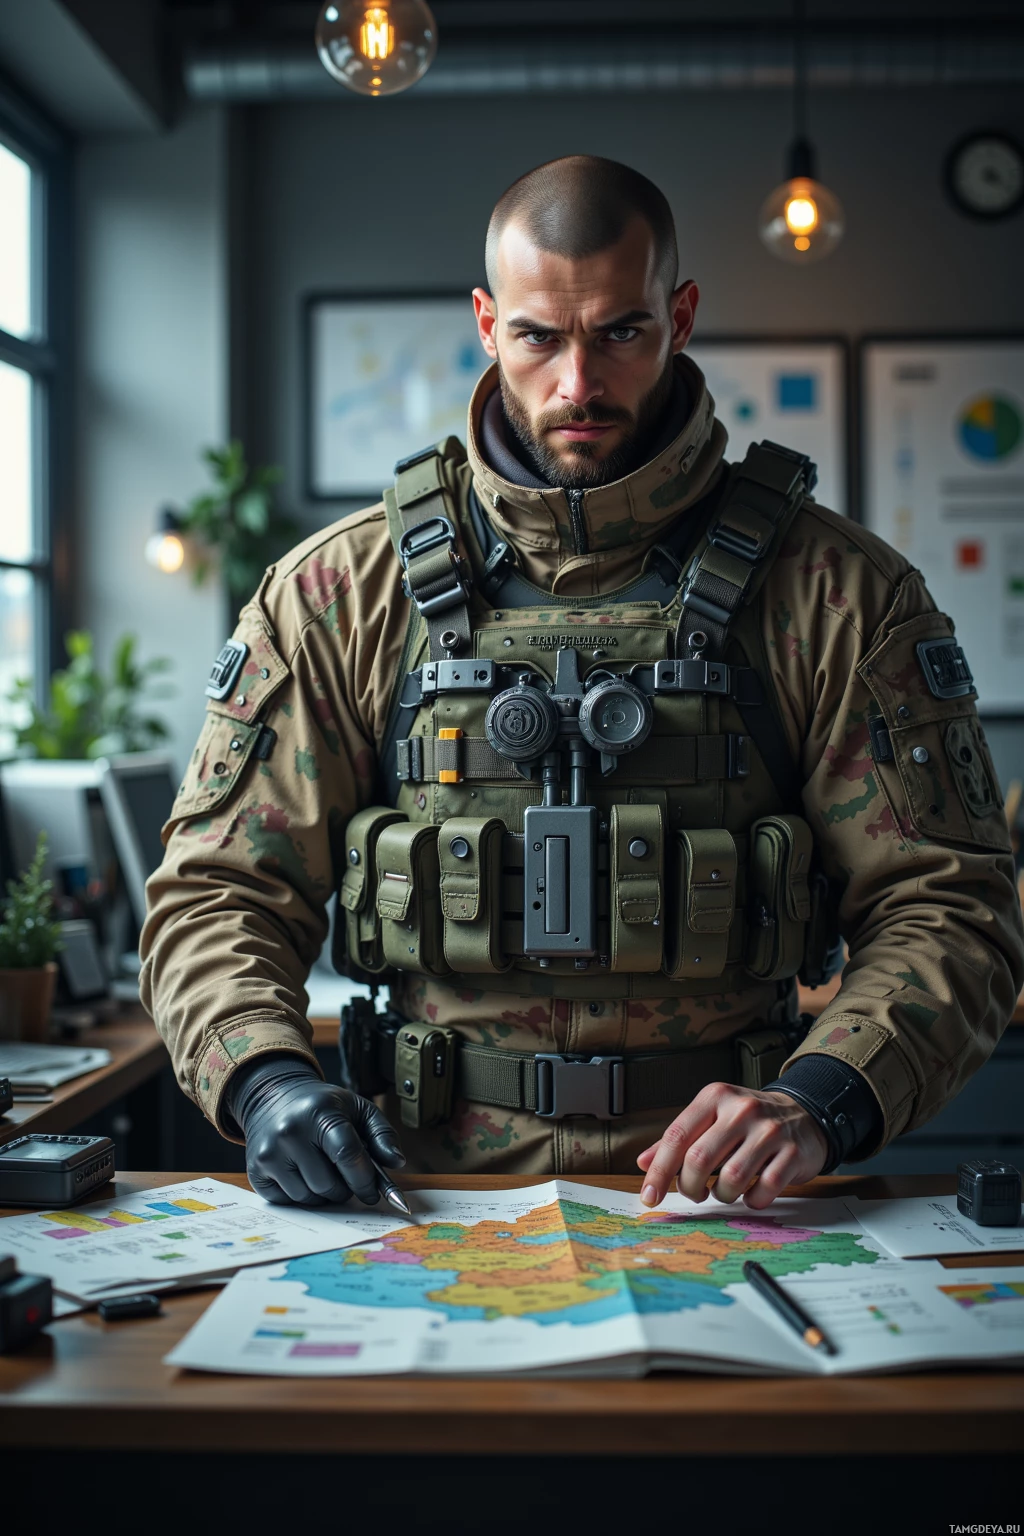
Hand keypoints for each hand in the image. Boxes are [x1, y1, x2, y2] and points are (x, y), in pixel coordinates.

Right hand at [227, 1057, 404, 1207]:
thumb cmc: (323, 1107)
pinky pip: (288, 1202)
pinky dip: (301, 1196)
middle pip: (329, 1184)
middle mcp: (290, 1131)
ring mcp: (269, 1152)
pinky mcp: (255, 1170)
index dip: (365, 1181)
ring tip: (324, 1172)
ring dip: (324, 1194)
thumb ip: (382, 1134)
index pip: (348, 1156)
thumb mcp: (358, 1108)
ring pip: (309, 1198)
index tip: (373, 1193)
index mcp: (320, 1113)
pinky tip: (302, 1174)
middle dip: (345, 1189)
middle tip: (346, 1178)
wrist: (273, 1097)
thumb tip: (397, 1164)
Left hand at [636, 1083, 828, 1212]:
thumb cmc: (748, 1121)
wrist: (805, 1114)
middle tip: (695, 1193)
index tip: (650, 1196)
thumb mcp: (712, 1118)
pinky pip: (764, 1189)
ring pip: (731, 1178)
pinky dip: (752, 1200)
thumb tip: (644, 1162)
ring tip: (724, 1191)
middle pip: (699, 1160)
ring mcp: (769, 1131)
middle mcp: (741, 1109)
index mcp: (715, 1097)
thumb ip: (679, 1140)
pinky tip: (750, 1193)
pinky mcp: (792, 1153)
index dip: (659, 1171)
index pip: (677, 1136)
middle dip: (690, 1187)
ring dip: (722, 1195)